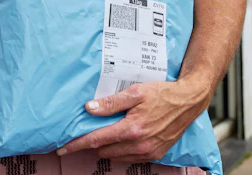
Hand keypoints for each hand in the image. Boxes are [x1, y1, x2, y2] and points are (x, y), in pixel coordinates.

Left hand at [57, 78, 210, 162]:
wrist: (188, 101)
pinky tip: (123, 138)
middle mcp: (139, 144)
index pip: (97, 140)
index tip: (62, 148)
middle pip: (104, 150)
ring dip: (108, 148)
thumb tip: (89, 109)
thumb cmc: (163, 93)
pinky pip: (130, 159)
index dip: (77, 145)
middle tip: (91, 130)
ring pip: (116, 157)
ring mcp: (148, 152)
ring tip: (109, 132)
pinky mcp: (155, 155)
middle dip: (94, 143)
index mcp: (132, 129)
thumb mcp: (135, 92)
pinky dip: (122, 151)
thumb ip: (111, 102)